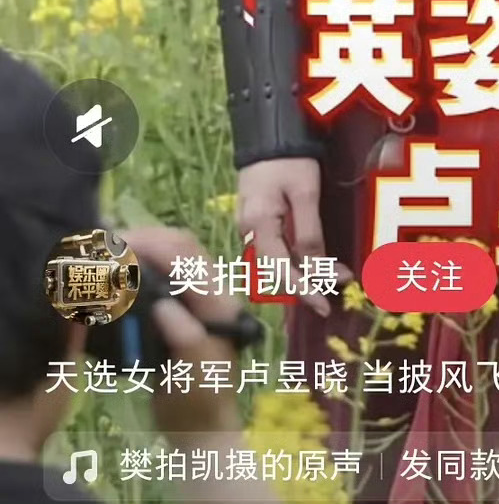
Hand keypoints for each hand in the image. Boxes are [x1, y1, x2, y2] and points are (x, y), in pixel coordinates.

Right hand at [121, 225, 242, 439]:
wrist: (201, 432)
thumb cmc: (201, 404)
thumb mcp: (196, 374)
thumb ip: (186, 338)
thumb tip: (163, 306)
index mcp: (217, 301)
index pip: (187, 255)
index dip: (154, 243)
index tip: (118, 245)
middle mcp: (208, 293)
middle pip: (178, 248)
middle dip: (144, 240)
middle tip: (106, 246)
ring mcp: (193, 302)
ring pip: (167, 260)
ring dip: (139, 252)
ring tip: (107, 255)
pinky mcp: (177, 315)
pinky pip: (158, 280)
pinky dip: (137, 272)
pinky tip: (116, 277)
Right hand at [236, 157, 343, 319]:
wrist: (269, 132)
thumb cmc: (289, 159)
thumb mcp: (305, 193)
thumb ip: (309, 233)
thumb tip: (319, 271)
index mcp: (258, 226)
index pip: (281, 272)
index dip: (304, 291)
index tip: (325, 306)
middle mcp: (249, 232)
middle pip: (275, 272)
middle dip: (303, 287)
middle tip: (330, 298)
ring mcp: (250, 226)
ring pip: (274, 263)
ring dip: (299, 276)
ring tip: (323, 285)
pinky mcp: (256, 220)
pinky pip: (273, 249)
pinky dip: (291, 261)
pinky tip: (308, 265)